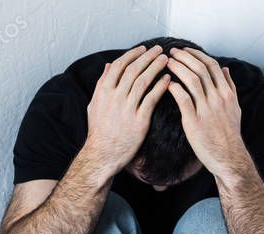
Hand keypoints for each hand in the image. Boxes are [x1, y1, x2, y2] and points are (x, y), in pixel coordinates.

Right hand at [85, 45, 170, 177]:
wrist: (103, 155)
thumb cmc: (99, 130)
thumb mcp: (95, 104)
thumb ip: (102, 83)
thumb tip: (109, 65)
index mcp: (104, 91)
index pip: (120, 65)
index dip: (133, 54)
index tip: (144, 49)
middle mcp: (115, 97)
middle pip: (134, 70)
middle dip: (148, 57)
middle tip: (160, 50)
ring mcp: (127, 109)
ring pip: (144, 81)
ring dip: (156, 68)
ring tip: (166, 60)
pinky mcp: (139, 121)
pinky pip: (152, 99)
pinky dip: (160, 87)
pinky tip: (168, 80)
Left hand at [166, 47, 250, 179]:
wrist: (228, 157)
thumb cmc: (229, 133)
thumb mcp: (235, 107)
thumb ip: (230, 87)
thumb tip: (226, 69)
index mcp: (226, 93)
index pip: (212, 65)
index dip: (197, 55)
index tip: (185, 50)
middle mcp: (218, 98)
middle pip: (200, 69)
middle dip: (184, 57)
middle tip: (172, 52)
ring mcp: (207, 109)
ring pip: (192, 80)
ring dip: (178, 68)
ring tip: (167, 63)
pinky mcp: (195, 121)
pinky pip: (183, 99)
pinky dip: (175, 88)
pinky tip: (167, 83)